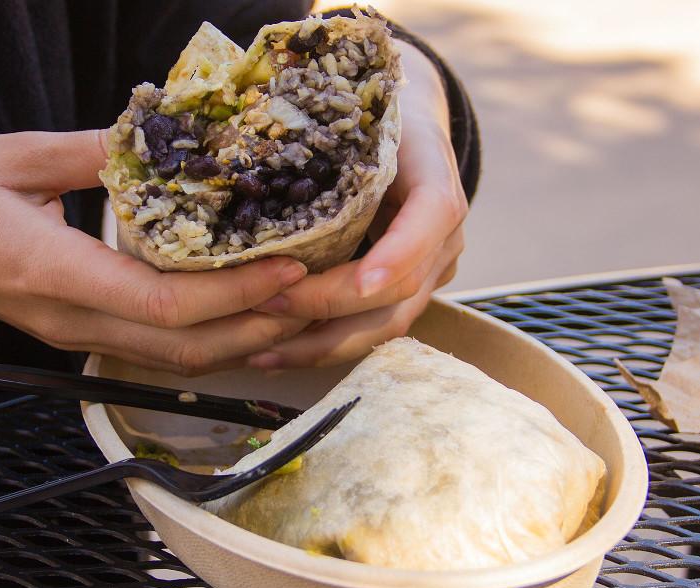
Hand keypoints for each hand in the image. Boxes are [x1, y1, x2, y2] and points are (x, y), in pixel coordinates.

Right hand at [0, 131, 310, 374]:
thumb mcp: (15, 154)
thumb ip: (97, 151)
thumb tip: (168, 138)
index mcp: (54, 273)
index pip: (164, 305)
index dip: (234, 294)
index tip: (288, 268)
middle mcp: (71, 319)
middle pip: (183, 349)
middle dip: (256, 328)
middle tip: (314, 296)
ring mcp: (73, 334)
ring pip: (173, 361)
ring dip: (238, 342)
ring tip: (291, 309)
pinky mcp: (74, 332)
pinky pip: (153, 351)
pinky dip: (205, 340)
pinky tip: (239, 317)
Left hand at [247, 41, 467, 368]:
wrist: (410, 132)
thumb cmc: (375, 120)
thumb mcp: (362, 120)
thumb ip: (336, 145)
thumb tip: (255, 171)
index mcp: (437, 183)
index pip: (429, 220)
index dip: (397, 256)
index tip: (359, 284)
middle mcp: (444, 238)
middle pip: (400, 291)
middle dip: (330, 307)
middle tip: (268, 307)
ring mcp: (431, 272)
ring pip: (387, 324)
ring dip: (323, 345)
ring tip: (264, 355)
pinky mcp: (410, 293)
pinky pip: (372, 328)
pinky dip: (325, 343)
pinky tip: (278, 352)